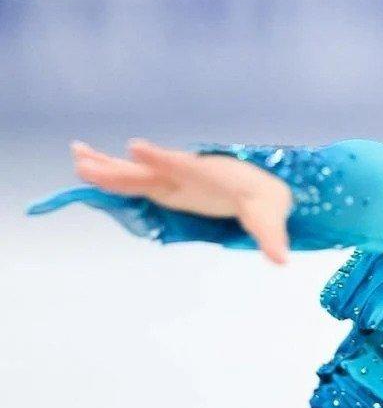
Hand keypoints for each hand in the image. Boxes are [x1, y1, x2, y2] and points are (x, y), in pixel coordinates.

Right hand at [70, 138, 291, 263]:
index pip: (182, 164)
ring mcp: (174, 179)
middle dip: (120, 167)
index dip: (160, 157)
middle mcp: (186, 173)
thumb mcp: (271, 219)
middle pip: (149, 169)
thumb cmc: (266, 201)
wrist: (263, 189)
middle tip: (85, 161)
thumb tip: (281, 259)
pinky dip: (111, 176)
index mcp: (209, 176)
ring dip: (107, 167)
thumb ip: (271, 238)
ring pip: (136, 173)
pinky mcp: (166, 187)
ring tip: (76, 157)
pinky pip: (135, 181)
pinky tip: (85, 167)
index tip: (136, 148)